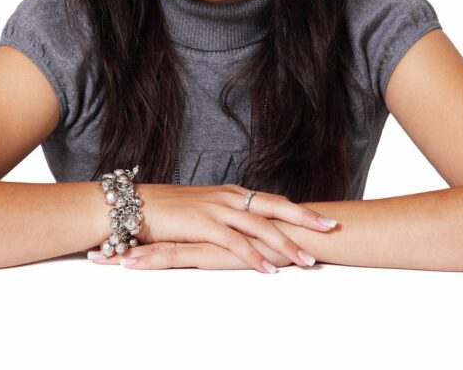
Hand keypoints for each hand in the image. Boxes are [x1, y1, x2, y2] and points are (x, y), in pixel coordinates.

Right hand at [114, 183, 336, 273]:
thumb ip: (224, 217)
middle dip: (305, 219)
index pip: (272, 200)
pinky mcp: (202, 225)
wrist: (132, 205)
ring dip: (285, 246)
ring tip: (307, 261)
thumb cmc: (165, 211)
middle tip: (331, 230)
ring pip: (260, 227)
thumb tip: (243, 228)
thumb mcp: (201, 210)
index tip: (322, 219)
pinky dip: (254, 257)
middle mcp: (228, 197)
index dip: (298, 210)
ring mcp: (216, 209)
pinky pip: (235, 243)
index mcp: (230, 192)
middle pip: (275, 207)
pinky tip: (269, 270)